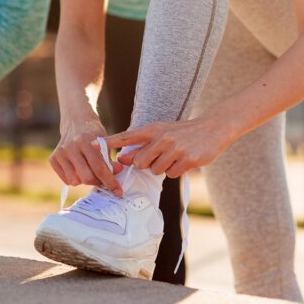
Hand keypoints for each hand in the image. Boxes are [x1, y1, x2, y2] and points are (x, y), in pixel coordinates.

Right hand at [50, 116, 122, 195]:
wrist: (76, 121)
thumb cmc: (93, 133)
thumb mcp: (105, 142)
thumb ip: (110, 159)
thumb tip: (117, 172)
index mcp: (84, 140)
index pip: (99, 167)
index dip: (110, 182)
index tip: (118, 192)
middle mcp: (69, 146)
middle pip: (86, 177)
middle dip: (97, 182)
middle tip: (103, 179)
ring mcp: (59, 153)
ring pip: (75, 181)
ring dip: (85, 180)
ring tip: (89, 171)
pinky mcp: (53, 158)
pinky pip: (67, 180)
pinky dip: (75, 178)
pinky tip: (79, 168)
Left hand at [102, 117, 231, 177]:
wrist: (212, 128)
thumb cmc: (182, 132)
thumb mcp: (161, 132)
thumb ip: (142, 144)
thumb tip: (122, 158)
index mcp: (153, 129)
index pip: (126, 136)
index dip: (109, 143)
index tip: (91, 144)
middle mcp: (162, 137)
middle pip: (140, 162)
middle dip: (145, 165)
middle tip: (158, 157)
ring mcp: (176, 148)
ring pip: (156, 170)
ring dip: (163, 168)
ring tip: (173, 157)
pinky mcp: (188, 159)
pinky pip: (172, 174)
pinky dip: (176, 171)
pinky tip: (183, 161)